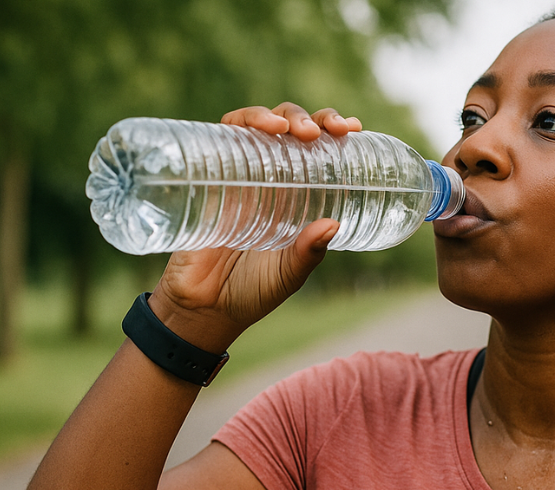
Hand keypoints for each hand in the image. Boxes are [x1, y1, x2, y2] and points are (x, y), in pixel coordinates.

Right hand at [148, 104, 363, 352]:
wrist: (202, 309)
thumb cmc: (251, 291)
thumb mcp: (288, 275)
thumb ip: (308, 254)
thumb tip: (334, 224)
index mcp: (296, 195)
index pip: (317, 149)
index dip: (333, 129)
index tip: (352, 129)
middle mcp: (269, 178)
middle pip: (289, 127)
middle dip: (307, 118)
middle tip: (317, 134)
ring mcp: (237, 175)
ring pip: (255, 124)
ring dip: (273, 116)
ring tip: (285, 130)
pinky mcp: (208, 178)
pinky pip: (219, 138)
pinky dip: (238, 124)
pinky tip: (252, 129)